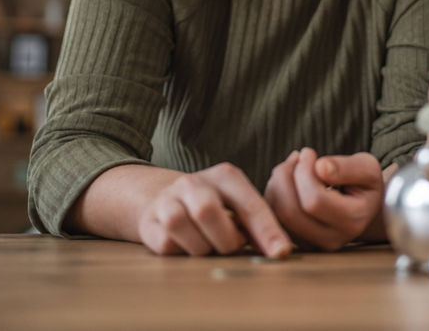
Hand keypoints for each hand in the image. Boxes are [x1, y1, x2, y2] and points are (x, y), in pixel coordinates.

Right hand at [134, 163, 291, 257]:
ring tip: (209, 245)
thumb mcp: (237, 204)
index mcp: (225, 176)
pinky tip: (188, 245)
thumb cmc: (213, 204)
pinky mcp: (148, 222)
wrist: (163, 197)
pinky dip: (182, 252)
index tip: (280, 252)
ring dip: (202, 247)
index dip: (266, 230)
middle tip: (232, 246)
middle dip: (225, 240)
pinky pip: (166, 244)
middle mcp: (193, 183)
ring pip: (182, 227)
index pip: (249, 203)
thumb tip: (279, 251)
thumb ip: (258, 223)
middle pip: (207, 211)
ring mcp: (167, 201)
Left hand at [264, 149, 384, 250]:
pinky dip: (274, 193)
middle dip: (286, 176)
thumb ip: (347, 167)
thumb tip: (321, 168)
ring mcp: (312, 244)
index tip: (309, 152)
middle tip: (297, 157)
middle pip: (291, 211)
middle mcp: (332, 240)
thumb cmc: (364, 183)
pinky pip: (274, 218)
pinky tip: (288, 179)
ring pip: (278, 216)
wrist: (363, 205)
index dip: (305, 172)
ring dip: (278, 183)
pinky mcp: (297, 241)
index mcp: (352, 221)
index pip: (314, 201)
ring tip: (292, 165)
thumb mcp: (367, 168)